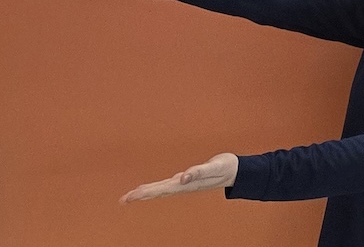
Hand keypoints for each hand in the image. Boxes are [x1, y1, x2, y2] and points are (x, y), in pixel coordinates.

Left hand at [119, 153, 238, 203]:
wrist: (236, 171)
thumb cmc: (225, 167)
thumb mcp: (214, 167)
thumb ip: (198, 172)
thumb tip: (182, 178)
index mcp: (187, 183)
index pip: (161, 189)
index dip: (145, 192)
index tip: (131, 197)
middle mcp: (183, 185)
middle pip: (158, 192)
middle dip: (140, 195)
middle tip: (123, 200)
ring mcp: (185, 184)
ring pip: (161, 190)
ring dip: (146, 193)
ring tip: (131, 197)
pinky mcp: (187, 180)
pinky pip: (167, 186)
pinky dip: (156, 188)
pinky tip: (151, 189)